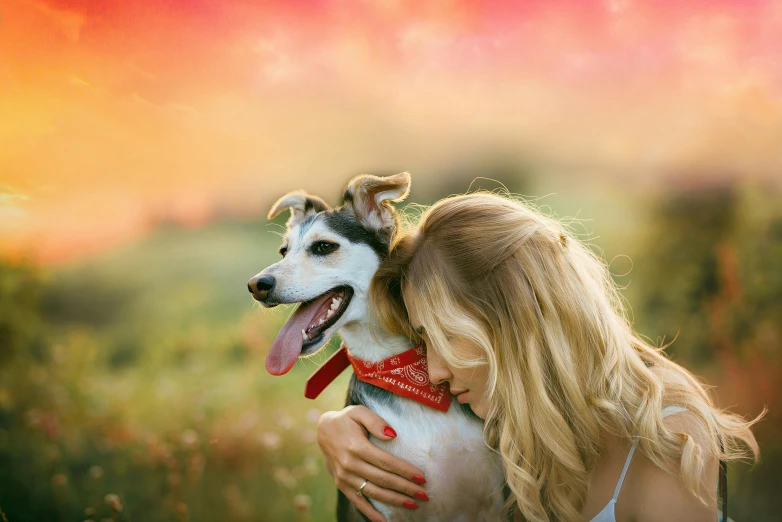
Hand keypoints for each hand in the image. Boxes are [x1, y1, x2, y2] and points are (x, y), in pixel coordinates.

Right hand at [317, 405, 428, 521]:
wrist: (323, 431)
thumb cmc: (346, 420)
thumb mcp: (359, 411)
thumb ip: (375, 421)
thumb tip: (393, 435)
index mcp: (356, 446)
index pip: (386, 462)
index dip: (405, 471)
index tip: (422, 478)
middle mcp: (350, 464)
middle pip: (383, 479)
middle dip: (405, 488)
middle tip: (424, 494)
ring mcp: (344, 477)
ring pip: (373, 492)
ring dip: (394, 500)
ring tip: (413, 504)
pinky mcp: (341, 485)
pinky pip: (357, 501)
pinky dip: (370, 513)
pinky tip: (385, 521)